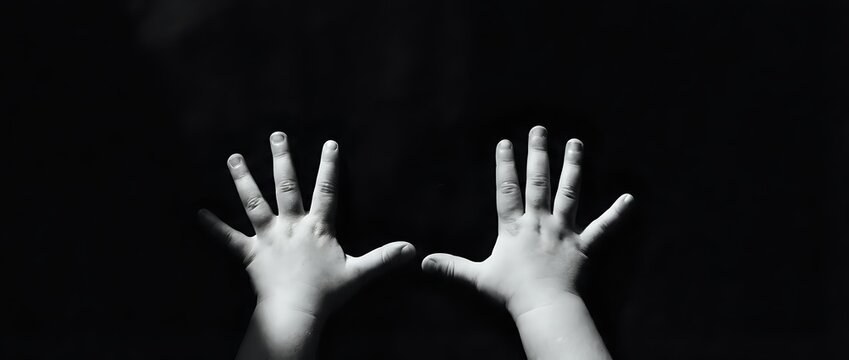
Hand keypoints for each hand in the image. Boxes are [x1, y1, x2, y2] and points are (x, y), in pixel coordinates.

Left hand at [199, 132, 414, 358]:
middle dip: (282, 158)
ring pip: (254, 202)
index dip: (329, 166)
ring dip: (243, 179)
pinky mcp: (250, 254)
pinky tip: (198, 213)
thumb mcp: (359, 273)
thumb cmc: (327, 294)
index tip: (329, 143)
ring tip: (233, 157)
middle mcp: (291, 225)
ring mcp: (268, 238)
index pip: (326, 190)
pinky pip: (228, 239)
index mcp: (317, 227)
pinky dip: (213, 227)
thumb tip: (412, 250)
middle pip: (286, 186)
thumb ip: (384, 258)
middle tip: (276, 134)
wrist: (296, 313)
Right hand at [422, 126, 631, 317]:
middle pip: (539, 182)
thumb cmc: (512, 293)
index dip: (505, 165)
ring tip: (576, 143)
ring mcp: (564, 232)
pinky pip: (603, 227)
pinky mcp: (584, 246)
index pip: (508, 189)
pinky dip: (617, 213)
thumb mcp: (477, 277)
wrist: (544, 307)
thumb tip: (423, 261)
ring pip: (570, 193)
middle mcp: (540, 222)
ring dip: (573, 167)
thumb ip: (452, 266)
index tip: (505, 142)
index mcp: (514, 227)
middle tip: (540, 129)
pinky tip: (630, 198)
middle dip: (538, 153)